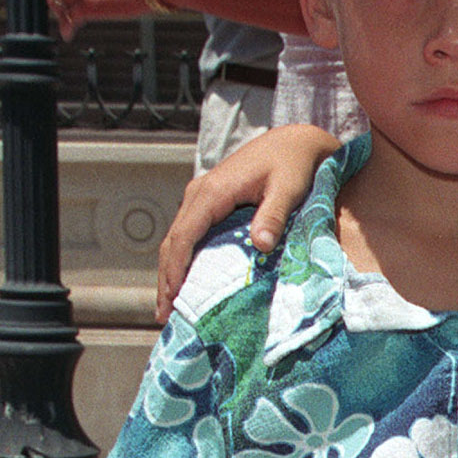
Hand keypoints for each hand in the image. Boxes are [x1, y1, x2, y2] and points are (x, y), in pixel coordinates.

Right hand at [156, 123, 338, 318]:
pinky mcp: (209, 202)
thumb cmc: (293, 165)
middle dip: (166, 278)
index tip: (173, 297)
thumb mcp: (288, 190)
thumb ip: (272, 216)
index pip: (185, 235)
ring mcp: (201, 196)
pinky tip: (184, 282)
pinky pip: (188, 234)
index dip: (176, 268)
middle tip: (163, 315)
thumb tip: (260, 245)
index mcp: (213, 191)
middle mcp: (200, 192)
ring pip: (177, 238)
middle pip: (173, 241)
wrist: (294, 142)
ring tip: (167, 306)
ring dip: (170, 272)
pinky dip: (182, 259)